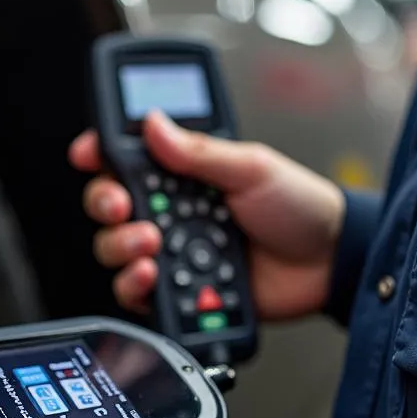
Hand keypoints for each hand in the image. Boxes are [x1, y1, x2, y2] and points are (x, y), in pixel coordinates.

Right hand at [70, 111, 345, 320]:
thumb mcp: (252, 168)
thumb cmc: (299, 208)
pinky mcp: (174, 292)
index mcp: (182, 174)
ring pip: (114, 249)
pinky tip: (152, 274)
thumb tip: (153, 124)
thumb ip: (199, 152)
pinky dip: (135, 285)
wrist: (328, 264)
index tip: (88, 153)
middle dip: (105, 203)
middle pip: (107, 206)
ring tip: (151, 243)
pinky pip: (135, 293)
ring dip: (121, 245)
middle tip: (122, 205)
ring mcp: (169, 252)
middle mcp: (167, 211)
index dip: (99, 154)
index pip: (125, 159)